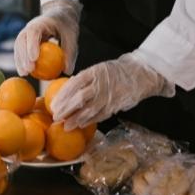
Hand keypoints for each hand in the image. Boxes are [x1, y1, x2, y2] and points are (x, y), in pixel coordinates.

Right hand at [14, 0, 80, 75]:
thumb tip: (67, 71)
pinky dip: (22, 60)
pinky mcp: (26, 40)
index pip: (33, 32)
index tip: (34, 59)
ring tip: (24, 74)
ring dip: (20, 60)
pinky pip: (21, 51)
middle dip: (23, 56)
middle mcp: (30, 27)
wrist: (59, 15)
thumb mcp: (72, 36)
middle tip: (29, 70)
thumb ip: (70, 51)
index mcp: (41, 22)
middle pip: (22, 40)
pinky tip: (24, 73)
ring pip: (19, 46)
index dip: (32, 45)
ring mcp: (26, 33)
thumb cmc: (66, 25)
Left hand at [51, 50, 175, 129]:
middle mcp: (100, 83)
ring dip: (76, 118)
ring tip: (66, 125)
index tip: (53, 103)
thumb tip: (66, 91)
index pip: (74, 84)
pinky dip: (90, 120)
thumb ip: (84, 80)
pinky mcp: (116, 105)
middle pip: (79, 98)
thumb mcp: (99, 69)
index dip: (62, 95)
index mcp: (94, 72)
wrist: (141, 72)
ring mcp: (109, 95)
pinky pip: (101, 114)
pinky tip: (81, 125)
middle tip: (55, 116)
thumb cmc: (116, 72)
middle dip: (66, 109)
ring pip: (90, 109)